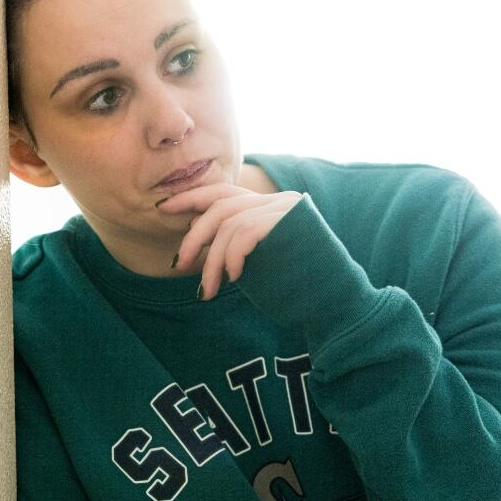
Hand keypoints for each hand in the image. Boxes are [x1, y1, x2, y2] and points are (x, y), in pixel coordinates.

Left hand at [157, 184, 304, 299]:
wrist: (337, 307)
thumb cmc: (296, 291)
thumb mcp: (256, 261)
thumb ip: (233, 242)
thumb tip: (193, 234)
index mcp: (272, 205)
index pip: (224, 192)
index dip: (191, 198)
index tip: (164, 209)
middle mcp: (280, 200)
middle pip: (221, 205)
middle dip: (194, 235)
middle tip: (178, 264)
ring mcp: (287, 209)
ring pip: (229, 224)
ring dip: (211, 261)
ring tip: (208, 289)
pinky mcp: (289, 222)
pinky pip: (244, 233)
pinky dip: (231, 257)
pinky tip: (232, 278)